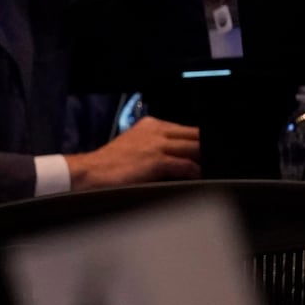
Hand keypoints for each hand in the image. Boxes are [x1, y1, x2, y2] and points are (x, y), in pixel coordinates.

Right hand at [66, 116, 200, 189]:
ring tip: (207, 171)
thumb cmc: (108, 165)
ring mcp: (157, 145)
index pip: (186, 129)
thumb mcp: (133, 146)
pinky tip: (194, 180)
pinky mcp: (157, 161)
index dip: (200, 140)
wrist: (89, 173)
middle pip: (195, 135)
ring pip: (195, 148)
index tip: (207, 152)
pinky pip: (187, 165)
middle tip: (215, 162)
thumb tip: (177, 157)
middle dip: (207, 148)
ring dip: (204, 161)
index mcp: (150, 124)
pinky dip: (194, 173)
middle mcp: (155, 130)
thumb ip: (154, 145)